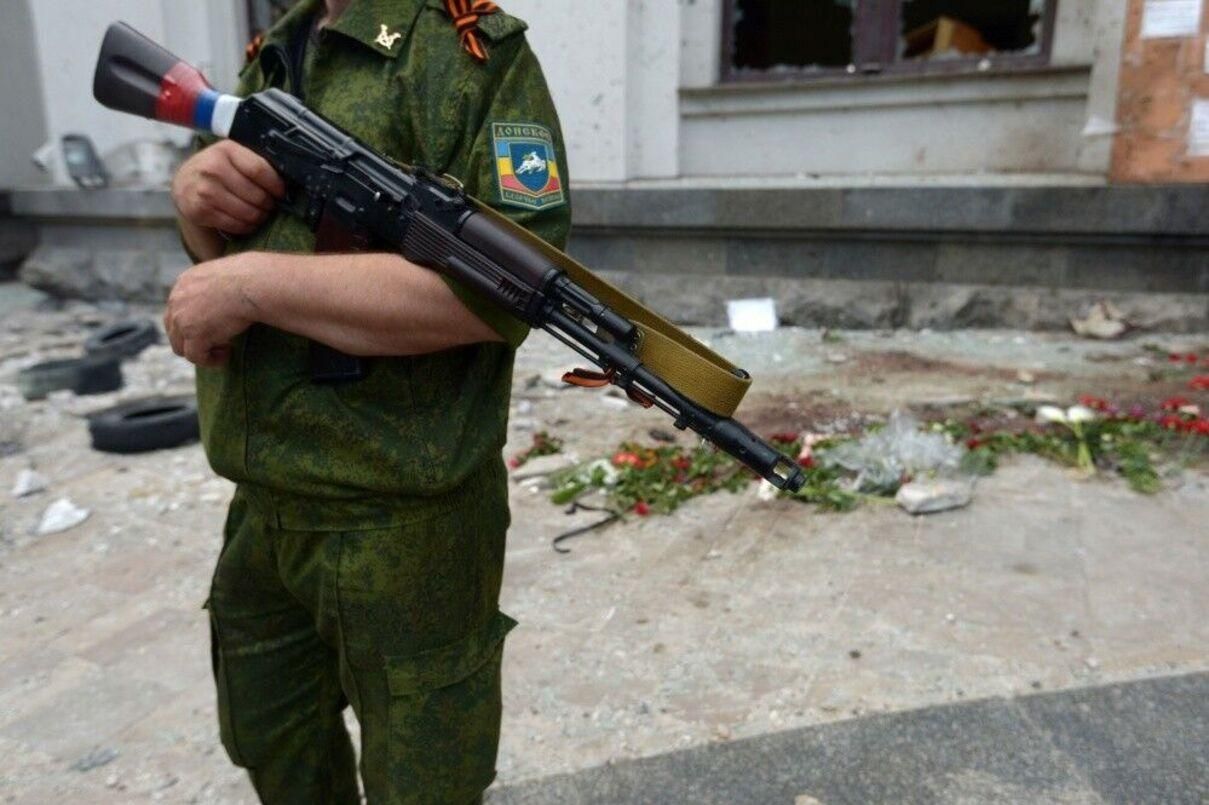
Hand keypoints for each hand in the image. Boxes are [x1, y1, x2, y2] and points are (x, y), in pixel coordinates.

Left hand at [164, 253, 260, 366]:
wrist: (253, 284)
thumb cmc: (251, 278)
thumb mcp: (225, 276)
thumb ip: (216, 287)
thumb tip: (228, 297)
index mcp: (184, 282)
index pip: (177, 309)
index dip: (193, 323)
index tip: (215, 328)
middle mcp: (176, 299)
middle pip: (174, 330)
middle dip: (194, 340)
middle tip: (220, 341)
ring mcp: (181, 318)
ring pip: (181, 347)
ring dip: (202, 351)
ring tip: (225, 350)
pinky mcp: (193, 335)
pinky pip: (196, 357)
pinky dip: (210, 360)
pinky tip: (227, 355)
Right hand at [171, 140, 285, 235]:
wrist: (184, 183)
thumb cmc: (218, 169)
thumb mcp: (233, 156)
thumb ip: (255, 162)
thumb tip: (288, 178)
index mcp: (226, 150)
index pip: (259, 170)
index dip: (276, 185)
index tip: (282, 193)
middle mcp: (212, 168)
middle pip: (256, 195)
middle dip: (269, 204)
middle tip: (270, 206)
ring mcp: (204, 190)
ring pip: (248, 212)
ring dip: (259, 217)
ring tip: (260, 214)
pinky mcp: (199, 210)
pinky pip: (235, 225)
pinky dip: (246, 226)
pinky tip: (247, 221)